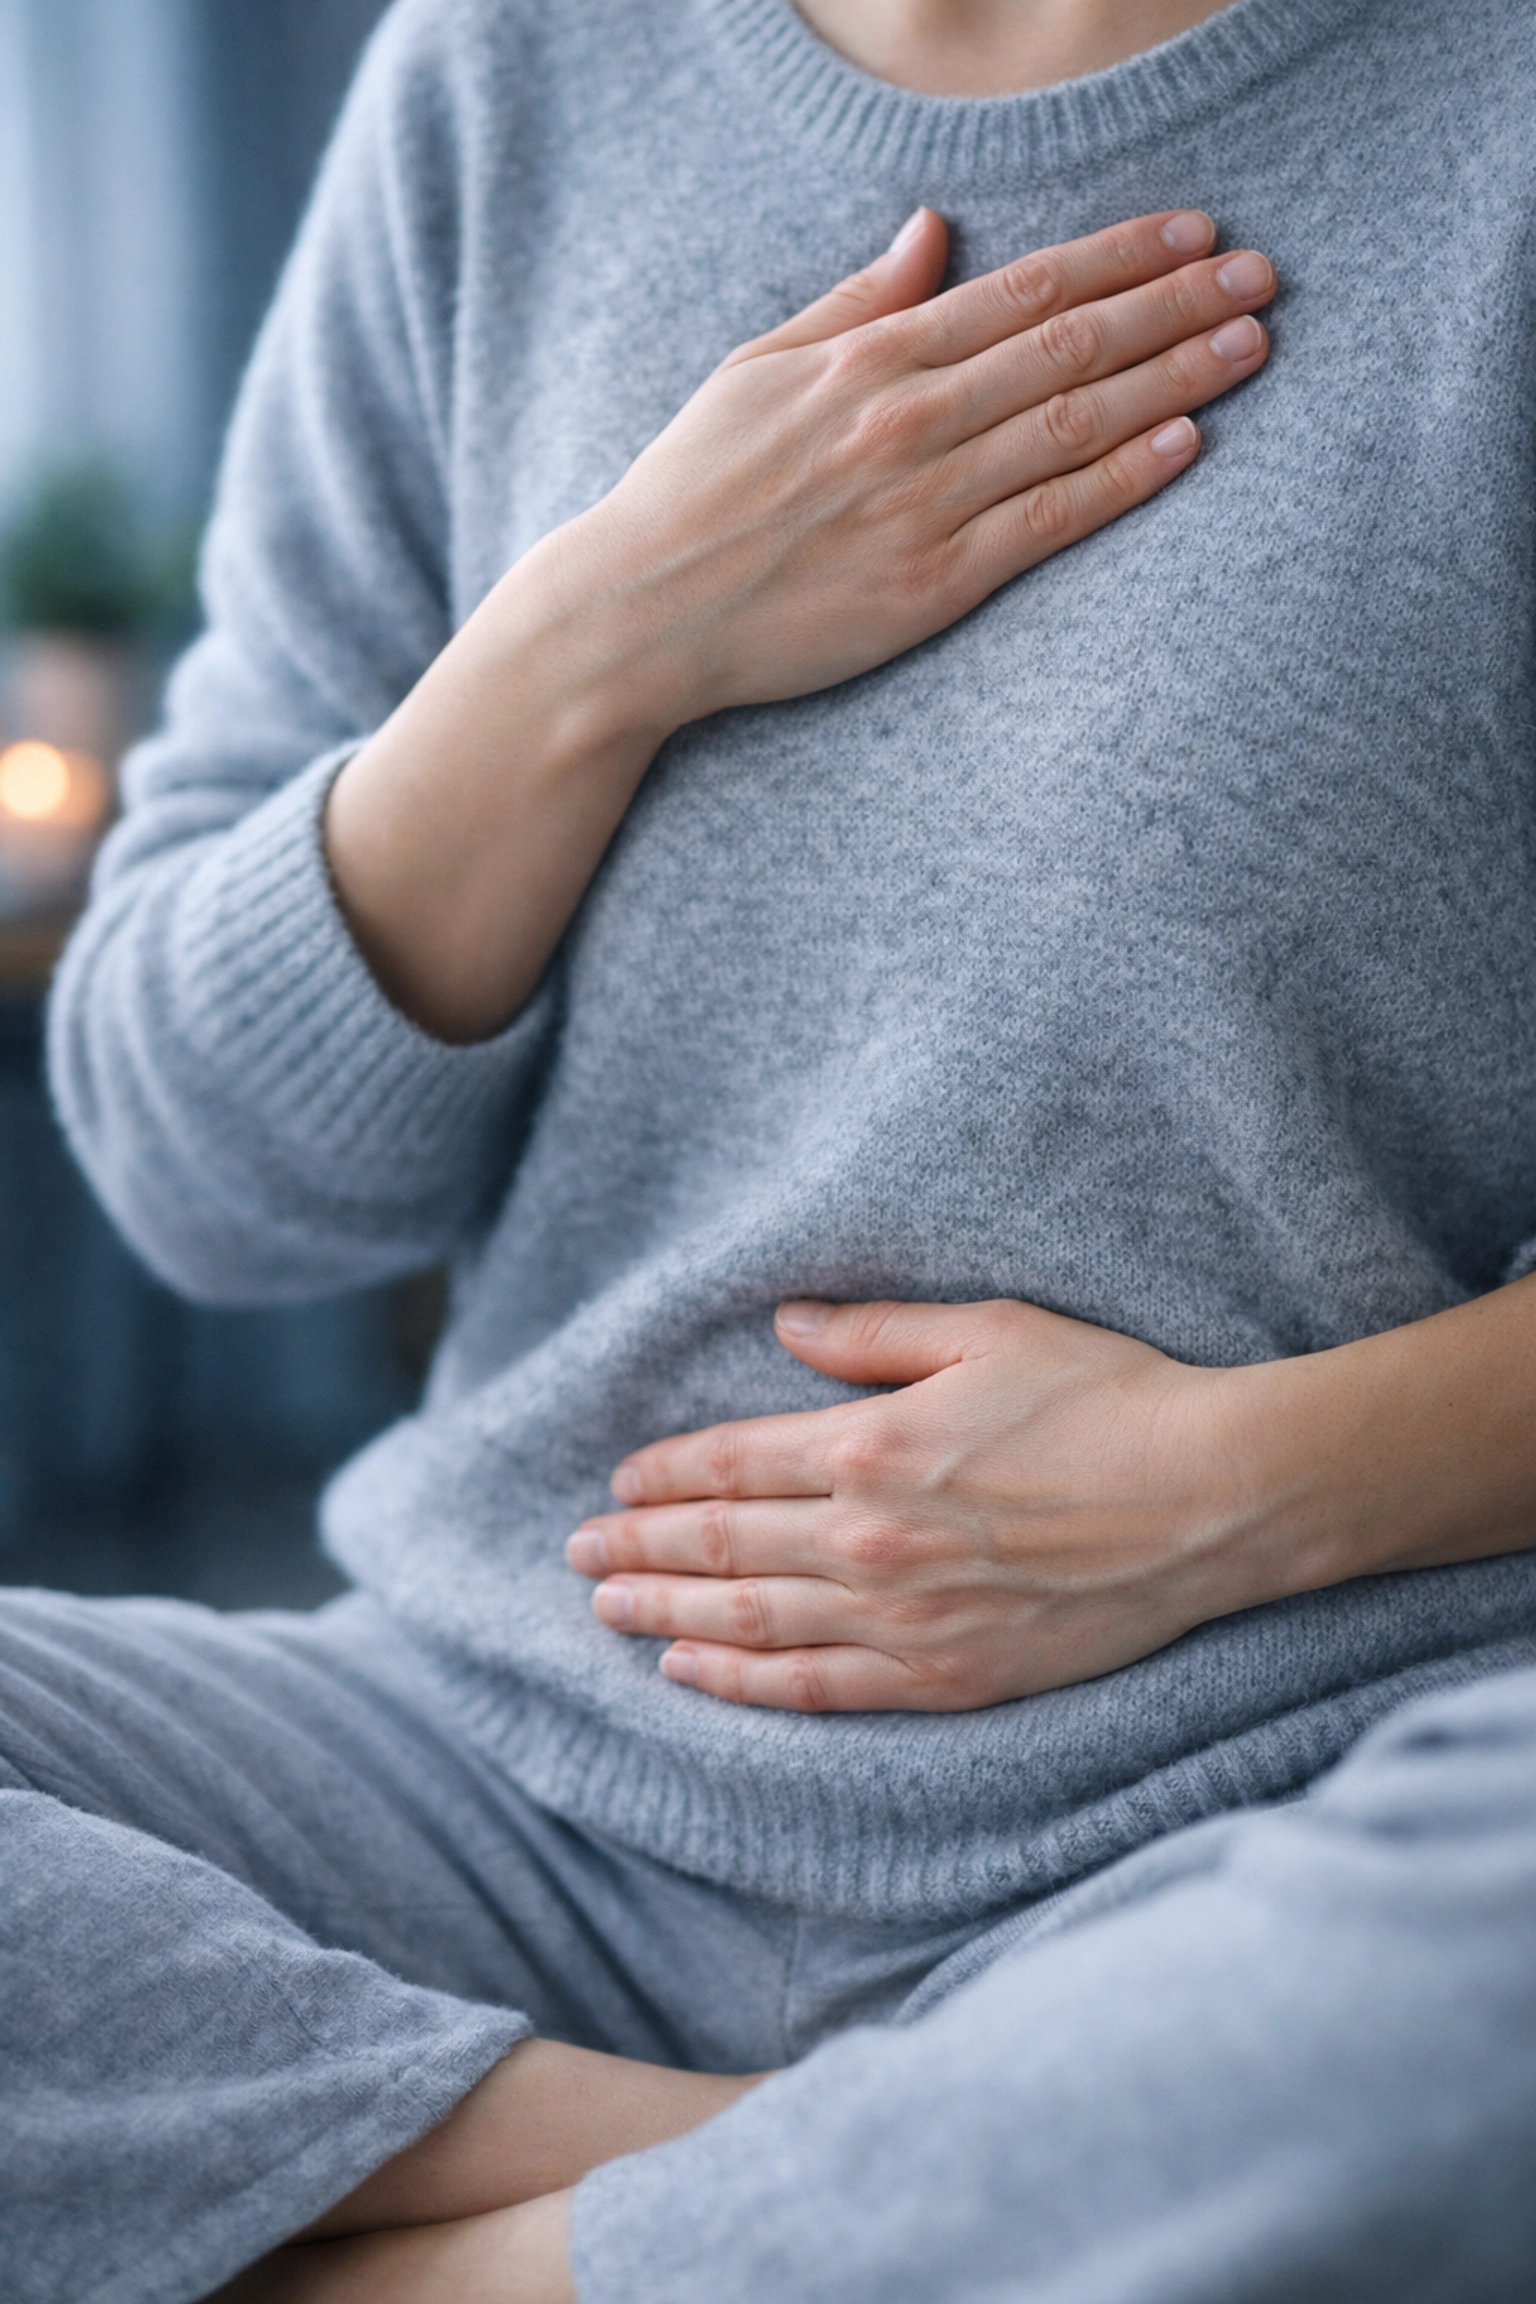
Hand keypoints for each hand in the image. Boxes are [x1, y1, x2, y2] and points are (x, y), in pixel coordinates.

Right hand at [328, 207, 1272, 1039]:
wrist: (637, 615)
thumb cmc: (689, 491)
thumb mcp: (755, 369)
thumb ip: (854, 301)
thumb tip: (934, 235)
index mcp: (867, 357)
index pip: (1023, 290)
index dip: (1121, 255)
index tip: (1194, 230)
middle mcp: (907, 418)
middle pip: (1070, 345)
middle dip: (1177, 303)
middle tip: (1262, 275)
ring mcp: (924, 503)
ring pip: (1074, 423)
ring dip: (1175, 377)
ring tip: (1251, 344)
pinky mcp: (932, 586)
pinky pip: (1049, 522)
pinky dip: (1122, 479)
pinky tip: (1187, 444)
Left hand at [567, 1298, 1264, 1712]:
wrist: (1213, 1497)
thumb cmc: (1109, 1396)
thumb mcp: (988, 1330)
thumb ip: (874, 1334)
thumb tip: (784, 1326)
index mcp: (872, 1445)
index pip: (732, 1463)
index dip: (664, 1474)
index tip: (617, 1479)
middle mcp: (870, 1538)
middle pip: (720, 1547)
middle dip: (637, 1547)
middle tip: (575, 1552)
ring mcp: (905, 1616)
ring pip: (748, 1622)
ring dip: (664, 1615)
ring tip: (604, 1609)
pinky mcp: (947, 1677)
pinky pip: (816, 1689)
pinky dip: (740, 1683)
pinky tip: (688, 1674)